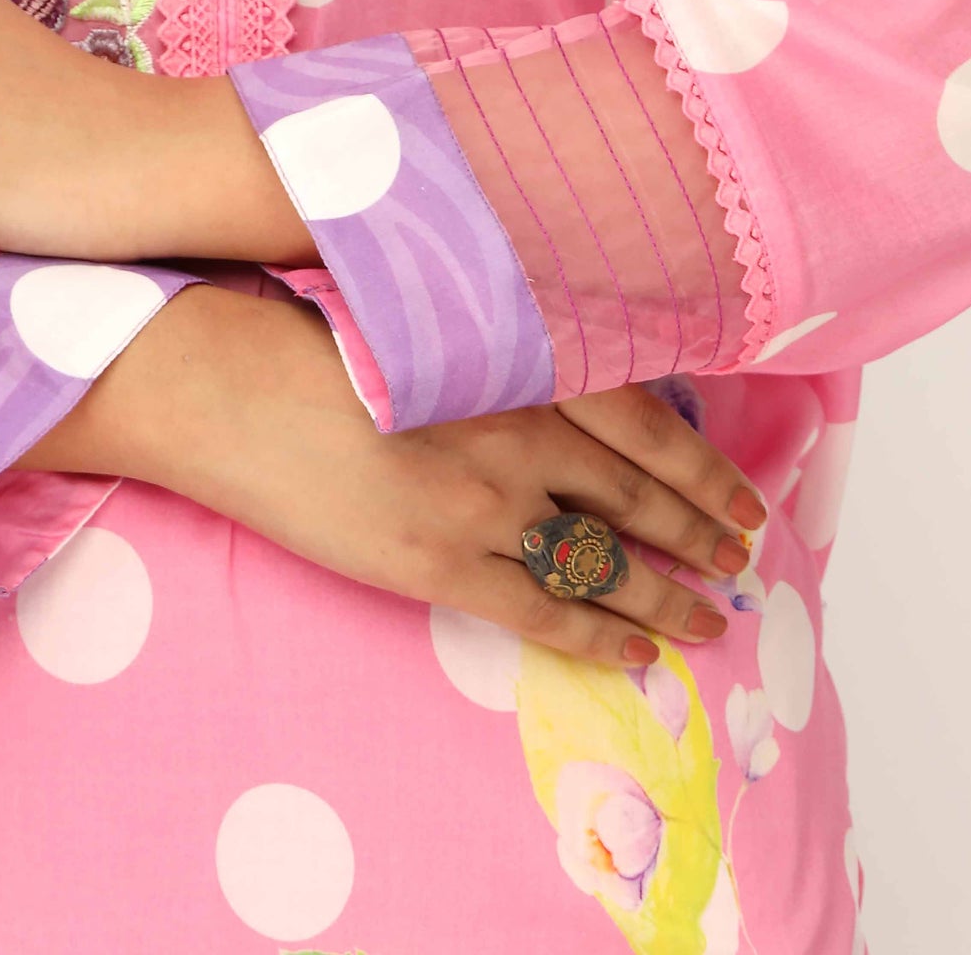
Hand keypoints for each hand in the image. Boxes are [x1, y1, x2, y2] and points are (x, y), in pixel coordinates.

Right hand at [20, 283, 765, 666]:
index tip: (742, 497)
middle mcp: (521, 435)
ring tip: (711, 617)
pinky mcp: (436, 562)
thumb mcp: (429, 317)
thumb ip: (505, 348)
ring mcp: (484, 503)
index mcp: (522, 366)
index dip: (706, 470)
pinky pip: (541, 611)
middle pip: (639, 497)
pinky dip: (599, 635)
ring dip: (666, 593)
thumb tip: (565, 373)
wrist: (228, 385)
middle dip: (700, 533)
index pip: (649, 427)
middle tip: (742, 559)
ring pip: (605, 561)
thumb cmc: (312, 331)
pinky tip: (638, 652)